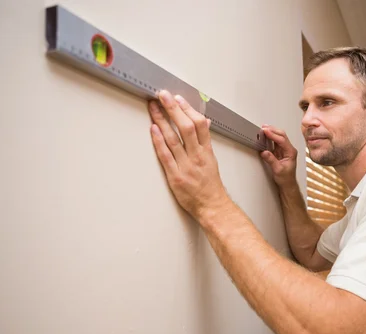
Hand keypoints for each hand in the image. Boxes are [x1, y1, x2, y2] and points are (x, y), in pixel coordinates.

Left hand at [148, 90, 228, 220]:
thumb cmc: (211, 185)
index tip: (178, 98)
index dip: (188, 109)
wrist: (212, 206)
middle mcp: (197, 156)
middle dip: (173, 109)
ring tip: (153, 107)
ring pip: (174, 139)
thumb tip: (204, 123)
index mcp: (206, 151)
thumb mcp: (211, 159)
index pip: (199, 124)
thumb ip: (205, 141)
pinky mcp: (175, 176)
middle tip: (163, 95)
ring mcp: (186, 166)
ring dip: (162, 120)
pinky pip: (166, 156)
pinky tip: (153, 129)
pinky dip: (159, 141)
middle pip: (186, 127)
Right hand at [260, 125, 297, 186]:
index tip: (266, 131)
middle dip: (272, 130)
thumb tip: (265, 152)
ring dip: (271, 132)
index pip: (282, 140)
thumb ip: (271, 160)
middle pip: (282, 135)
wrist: (287, 183)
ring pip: (279, 137)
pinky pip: (275, 141)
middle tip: (264, 127)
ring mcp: (285, 150)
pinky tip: (266, 135)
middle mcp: (289, 149)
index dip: (273, 135)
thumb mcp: (278, 170)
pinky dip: (270, 137)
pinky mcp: (280, 151)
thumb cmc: (286, 178)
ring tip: (264, 129)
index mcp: (291, 152)